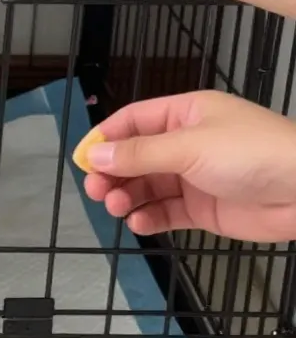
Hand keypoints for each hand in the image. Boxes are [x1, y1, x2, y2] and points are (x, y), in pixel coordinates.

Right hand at [81, 90, 295, 242]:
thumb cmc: (253, 154)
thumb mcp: (190, 147)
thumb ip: (139, 153)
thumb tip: (95, 153)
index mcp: (185, 115)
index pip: (133, 121)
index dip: (105, 139)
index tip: (83, 160)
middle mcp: (186, 143)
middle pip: (134, 156)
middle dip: (112, 172)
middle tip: (96, 190)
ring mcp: (194, 177)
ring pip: (146, 186)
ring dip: (127, 196)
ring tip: (118, 207)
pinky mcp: (202, 208)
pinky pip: (165, 211)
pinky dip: (148, 217)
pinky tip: (140, 222)